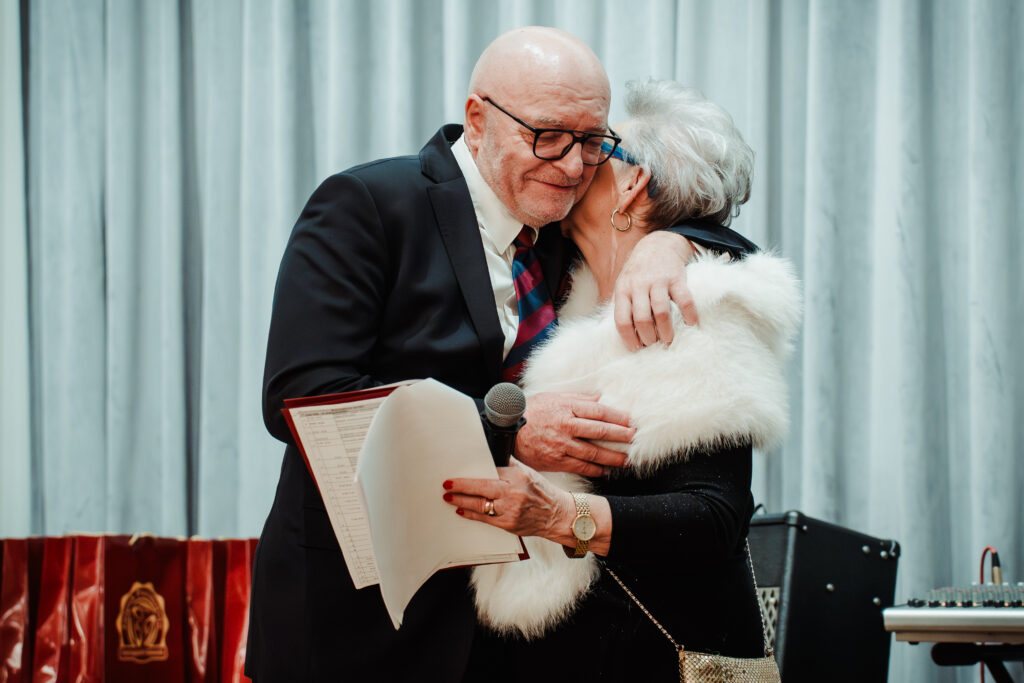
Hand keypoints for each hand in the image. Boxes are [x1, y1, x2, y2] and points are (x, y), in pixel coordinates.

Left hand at [442, 462, 575, 540]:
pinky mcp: (508, 524)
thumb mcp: (528, 472)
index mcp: (518, 476)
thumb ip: (509, 465)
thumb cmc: (541, 492)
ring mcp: (511, 510)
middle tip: (446, 485)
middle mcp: (514, 493)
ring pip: (480, 505)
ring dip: (461, 501)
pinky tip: (461, 510)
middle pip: (481, 488)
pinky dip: (471, 514)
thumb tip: (491, 454)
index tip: (456, 475)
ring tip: (449, 498)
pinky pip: (485, 519)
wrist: (556, 515)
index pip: (489, 472)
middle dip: (461, 487)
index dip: (471, 474)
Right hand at [515, 392, 633, 476]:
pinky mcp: (556, 460)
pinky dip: (595, 469)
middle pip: (601, 431)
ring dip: (613, 456)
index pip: (600, 411)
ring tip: (626, 459)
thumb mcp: (554, 397)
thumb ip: (578, 399)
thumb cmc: (531, 411)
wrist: (508, 431)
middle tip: (636, 439)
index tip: (632, 421)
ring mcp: (561, 444)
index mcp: (567, 407)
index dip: (619, 417)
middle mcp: (566, 425)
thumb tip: (601, 399)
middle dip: (622, 436)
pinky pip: (580, 466)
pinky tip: (605, 470)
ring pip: (593, 452)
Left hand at [613, 231, 696, 348]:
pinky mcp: (677, 278)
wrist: (658, 244)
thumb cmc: (638, 272)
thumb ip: (613, 307)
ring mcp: (658, 281)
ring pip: (661, 312)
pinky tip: (690, 323)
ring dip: (666, 331)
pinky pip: (685, 300)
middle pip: (642, 319)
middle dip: (648, 338)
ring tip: (668, 339)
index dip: (628, 338)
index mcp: (623, 290)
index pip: (621, 320)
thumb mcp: (621, 286)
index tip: (636, 348)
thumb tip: (599, 329)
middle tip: (653, 344)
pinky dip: (689, 315)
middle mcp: (639, 285)